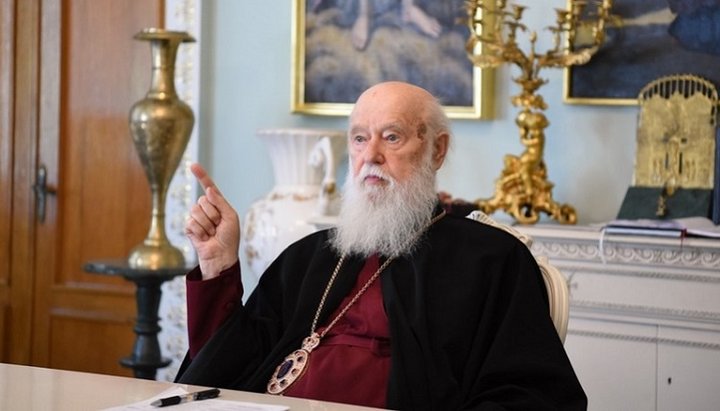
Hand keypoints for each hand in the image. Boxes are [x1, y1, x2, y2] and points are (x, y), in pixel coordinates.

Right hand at [185, 163, 239, 279]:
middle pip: (203, 200)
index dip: (201, 176)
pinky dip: (200, 231)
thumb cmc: (230, 238)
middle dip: (213, 214)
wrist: (221, 256)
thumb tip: (209, 190)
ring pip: (196, 210)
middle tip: (218, 226)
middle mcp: (207, 209)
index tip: (193, 165)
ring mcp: (197, 218)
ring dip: (207, 224)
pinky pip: (190, 222)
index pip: (208, 187)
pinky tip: (204, 238)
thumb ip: (221, 202)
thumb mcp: (231, 217)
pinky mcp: (189, 228)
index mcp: (218, 205)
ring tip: (212, 233)